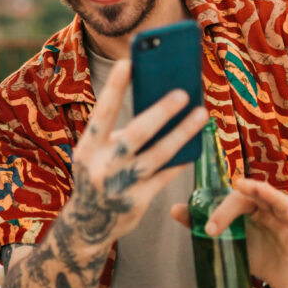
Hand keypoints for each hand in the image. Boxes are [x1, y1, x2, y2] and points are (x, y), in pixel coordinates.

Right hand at [64, 59, 207, 245]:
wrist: (87, 225)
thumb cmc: (97, 175)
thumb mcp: (95, 154)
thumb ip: (116, 134)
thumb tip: (154, 103)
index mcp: (87, 149)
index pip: (102, 113)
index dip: (114, 88)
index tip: (129, 62)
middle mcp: (102, 167)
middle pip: (135, 134)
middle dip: (160, 112)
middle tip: (183, 93)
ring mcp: (120, 186)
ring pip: (158, 155)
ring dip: (182, 133)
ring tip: (201, 114)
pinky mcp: (137, 203)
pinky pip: (165, 176)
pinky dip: (180, 159)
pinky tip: (195, 144)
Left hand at [173, 177, 287, 287]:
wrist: (279, 278)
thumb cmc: (253, 252)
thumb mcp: (229, 240)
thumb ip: (203, 224)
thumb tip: (174, 209)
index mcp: (248, 207)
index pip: (235, 199)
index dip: (221, 210)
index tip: (207, 230)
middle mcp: (266, 208)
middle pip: (255, 195)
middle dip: (241, 195)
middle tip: (227, 203)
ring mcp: (283, 219)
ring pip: (278, 200)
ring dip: (268, 193)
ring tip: (254, 189)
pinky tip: (287, 215)